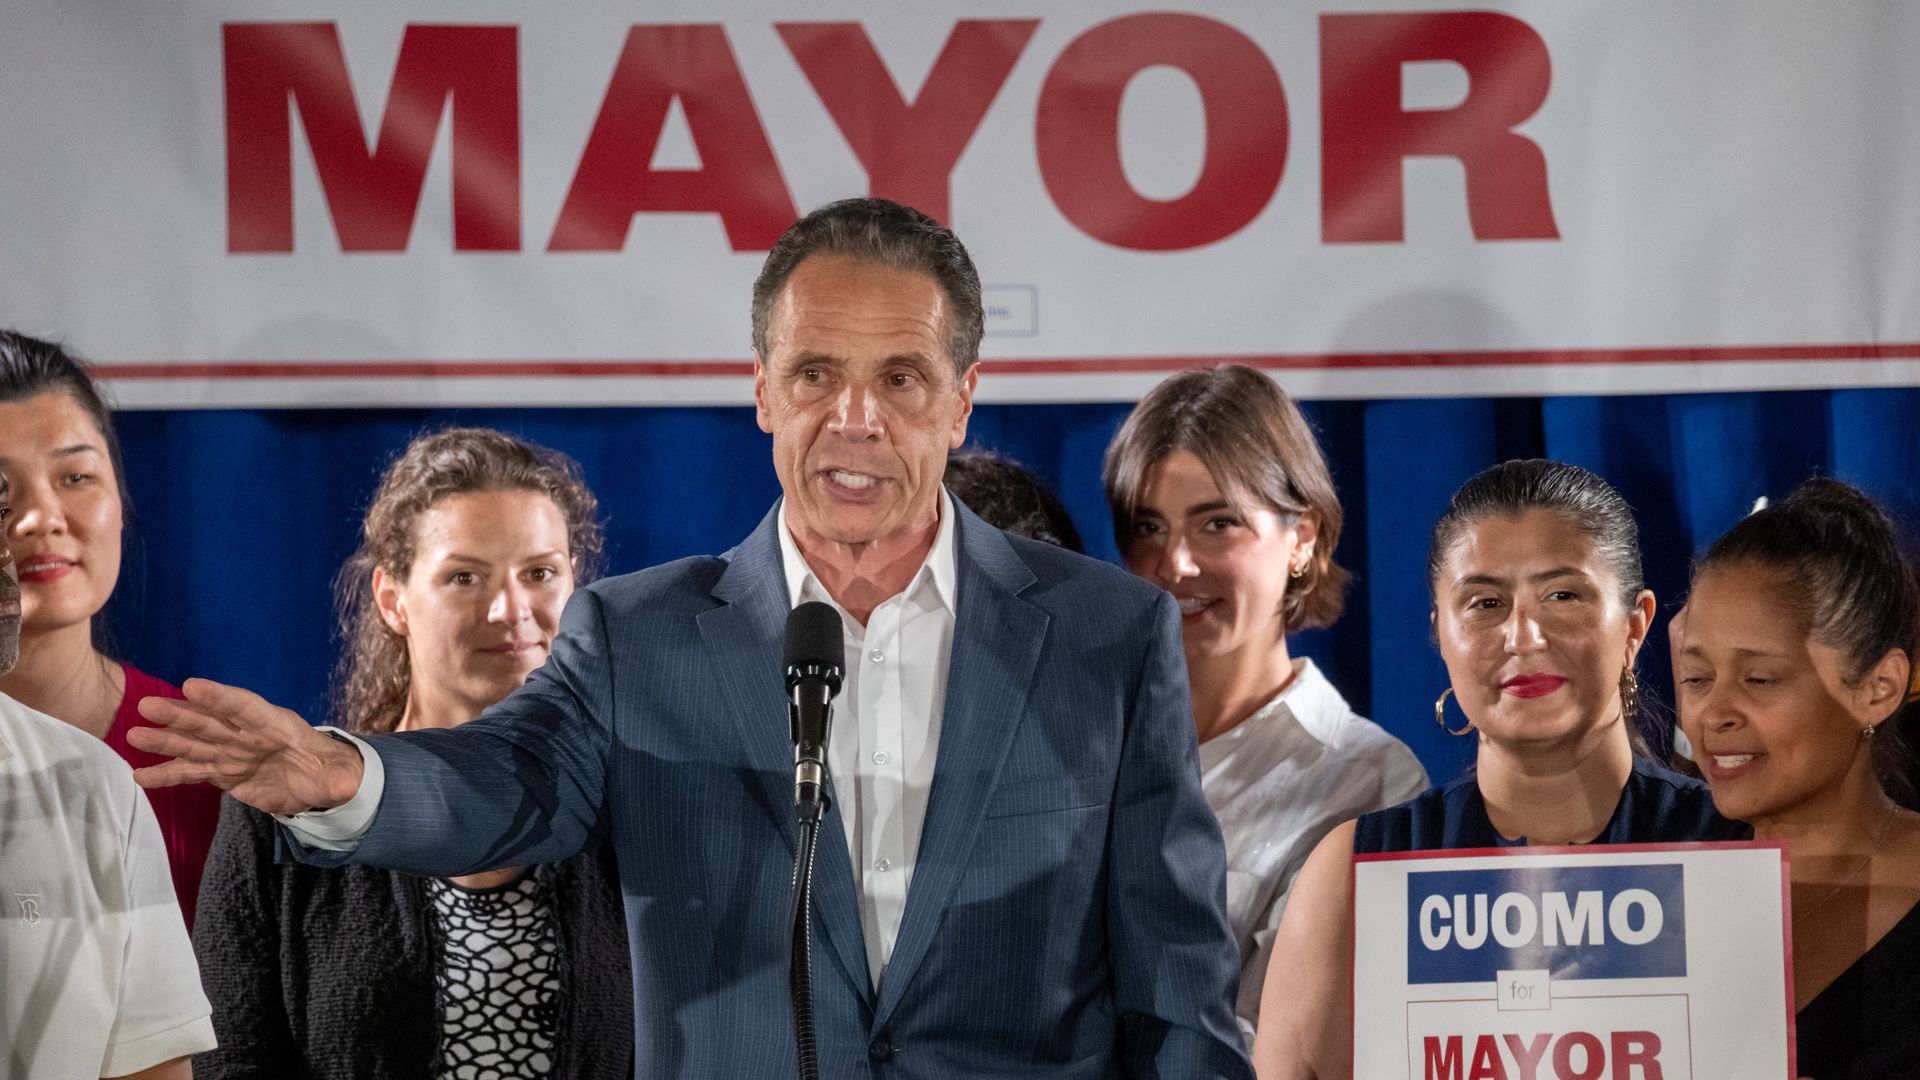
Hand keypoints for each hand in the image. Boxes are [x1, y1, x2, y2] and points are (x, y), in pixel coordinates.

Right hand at [128, 678, 365, 815]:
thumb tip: (347, 785)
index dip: (220, 696)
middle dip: (180, 714)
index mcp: (276, 724)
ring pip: (194, 744)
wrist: (318, 781)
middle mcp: (247, 733)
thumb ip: (340, 778)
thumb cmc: (329, 769)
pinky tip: (141, 775)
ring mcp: (232, 752)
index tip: (192, 686)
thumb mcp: (340, 774)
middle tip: (147, 706)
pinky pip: (192, 772)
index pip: (246, 706)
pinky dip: (167, 774)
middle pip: (211, 721)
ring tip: (133, 736)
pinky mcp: (223, 772)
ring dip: (164, 740)